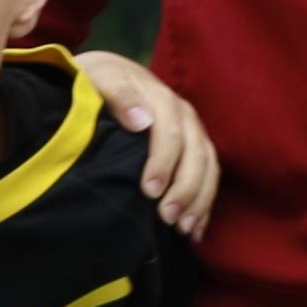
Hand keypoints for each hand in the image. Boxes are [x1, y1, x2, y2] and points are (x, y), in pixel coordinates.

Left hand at [70, 46, 216, 235]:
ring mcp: (192, 133)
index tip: (149, 191)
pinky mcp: (195, 150)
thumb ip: (118, 93)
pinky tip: (195, 230)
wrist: (105, 76)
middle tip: (166, 217)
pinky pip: (209, 177)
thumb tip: (142, 121)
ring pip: (208, 167)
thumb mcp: (99, 78)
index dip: (163, 162)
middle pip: (196, 154)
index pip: (170, 132)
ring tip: (183, 229)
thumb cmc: (96, 82)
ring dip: (199, 200)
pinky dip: (204, 205)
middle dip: (185, 189)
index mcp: (161, 99)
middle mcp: (183, 116)